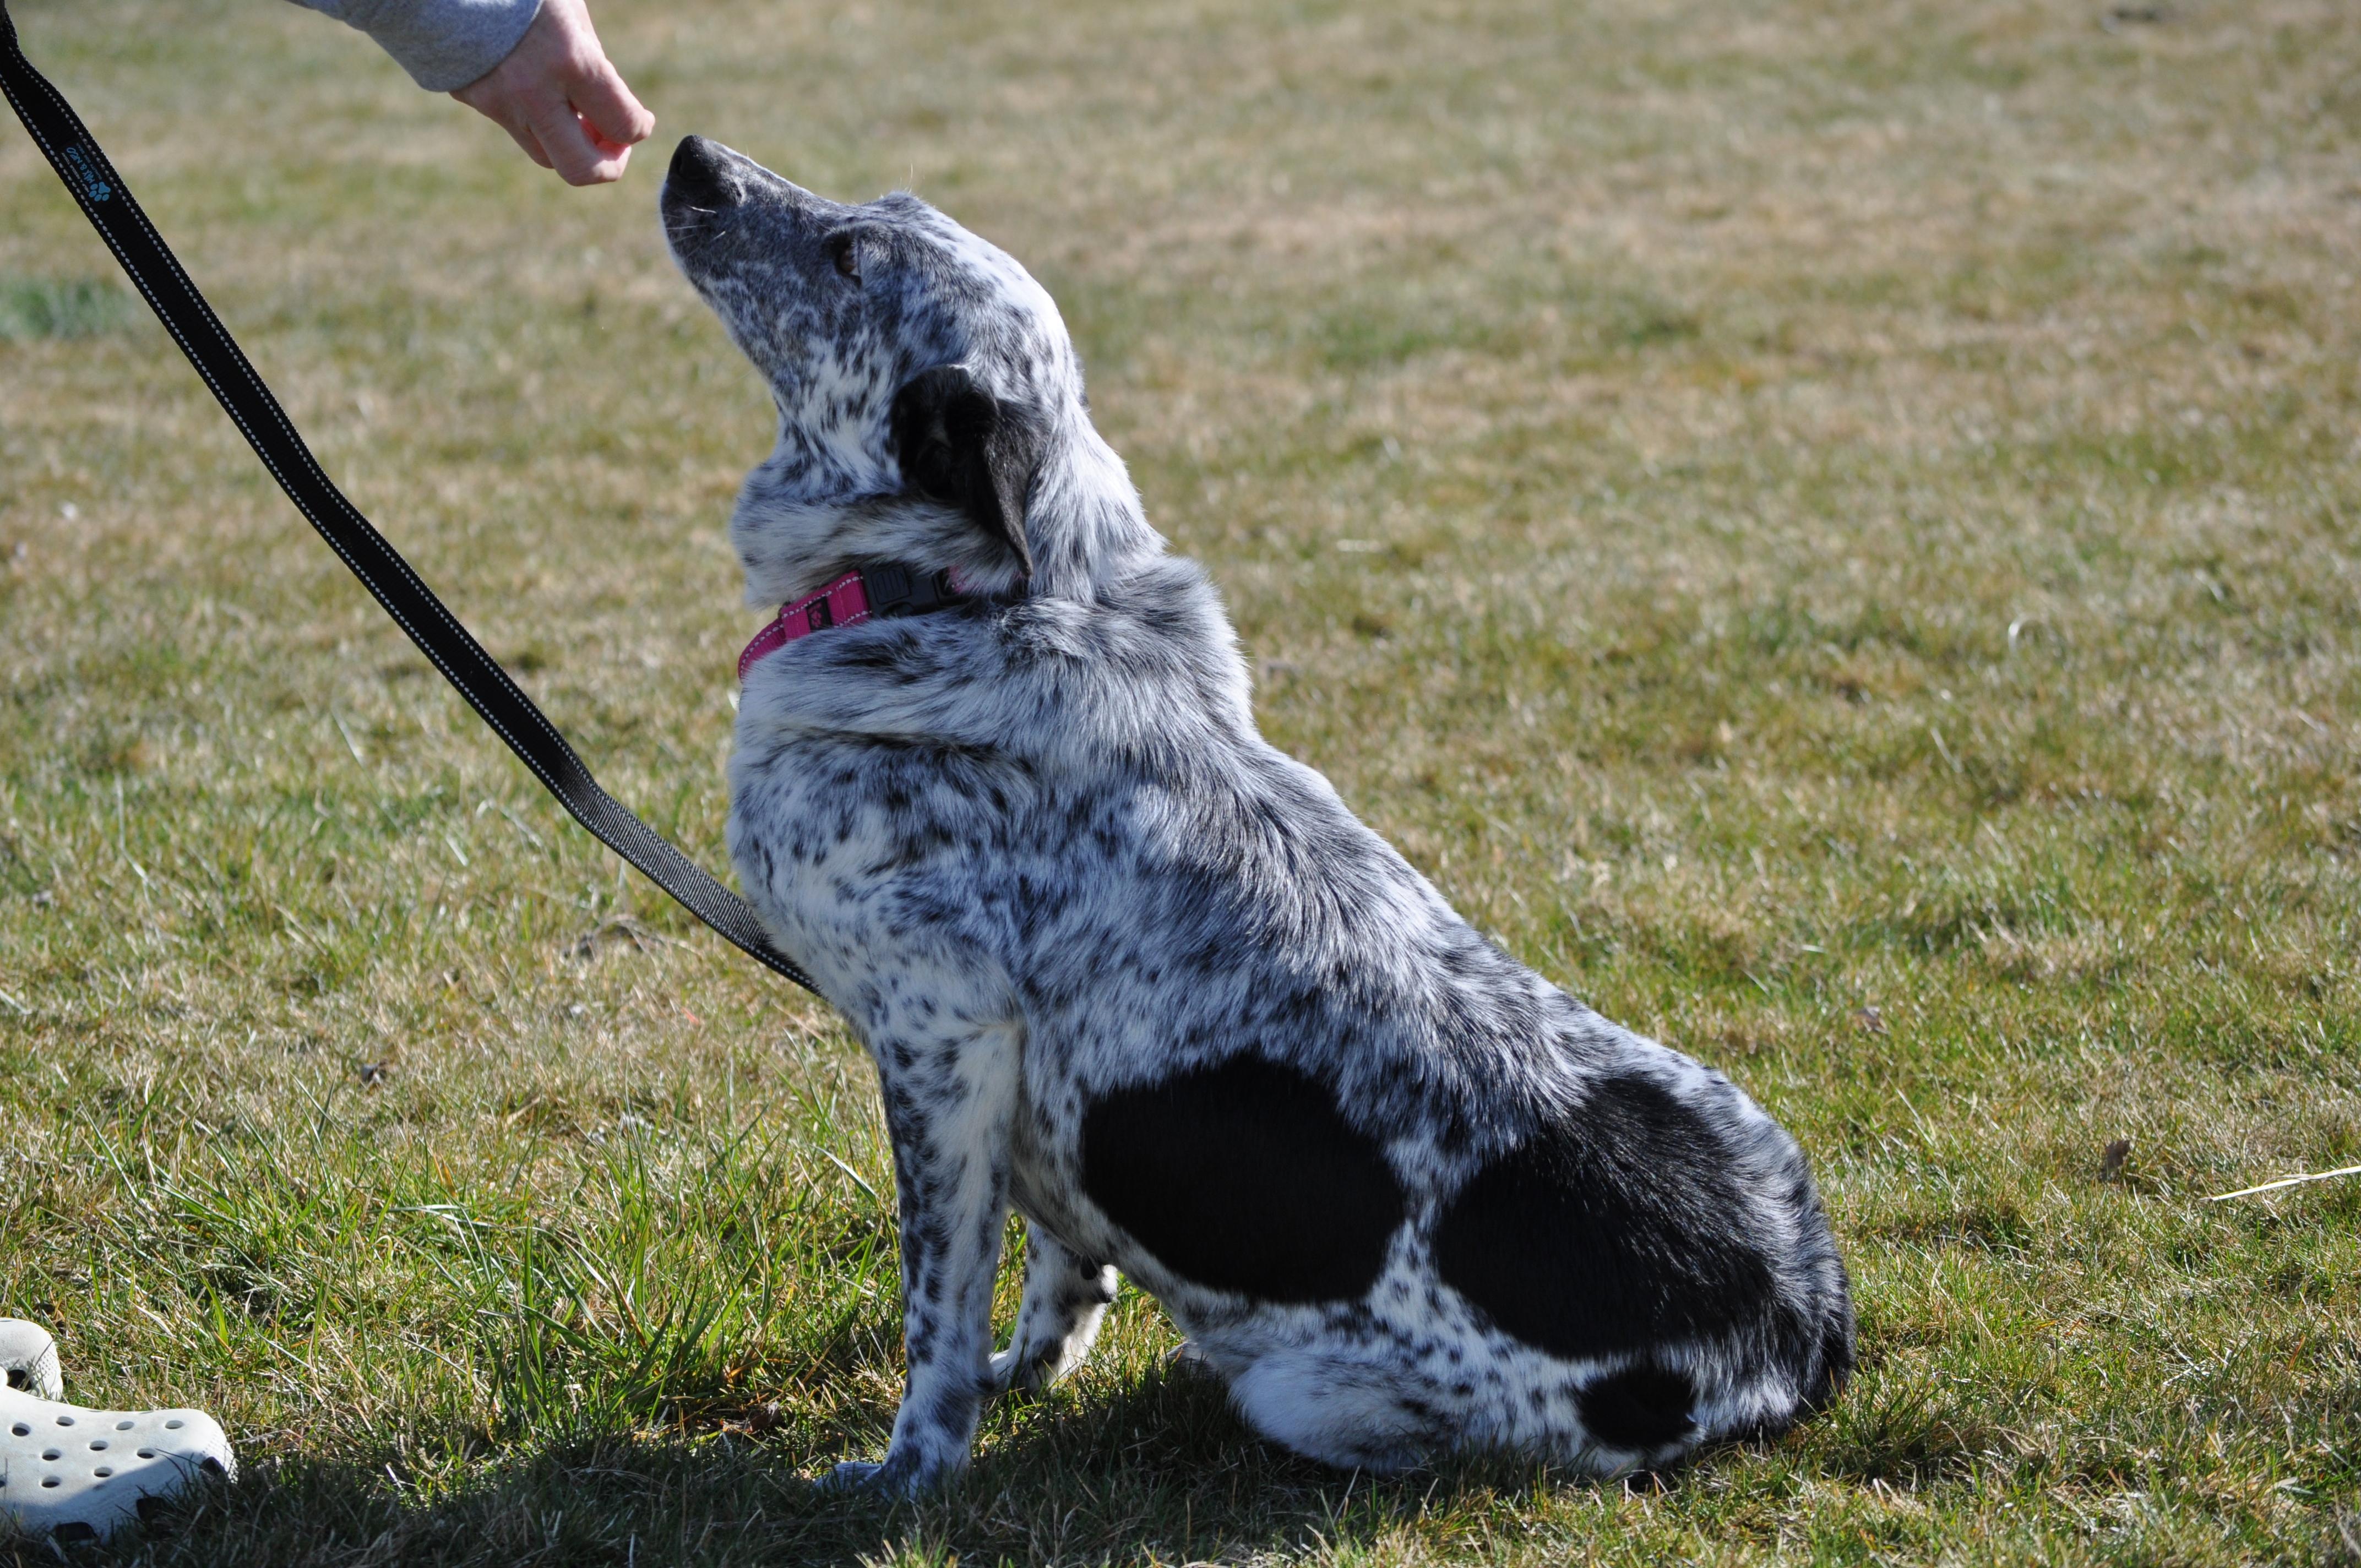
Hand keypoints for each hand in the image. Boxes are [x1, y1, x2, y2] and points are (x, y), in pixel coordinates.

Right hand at [450, 0, 653, 185]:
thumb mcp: (570, 12)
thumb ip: (592, 62)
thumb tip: (603, 103)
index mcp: (571, 60)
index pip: (622, 125)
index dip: (639, 128)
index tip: (640, 120)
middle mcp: (534, 91)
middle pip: (580, 169)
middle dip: (608, 165)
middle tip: (613, 143)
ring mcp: (498, 101)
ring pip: (545, 154)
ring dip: (569, 144)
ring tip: (577, 115)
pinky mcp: (472, 99)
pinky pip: (514, 126)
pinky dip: (536, 119)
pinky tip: (538, 89)